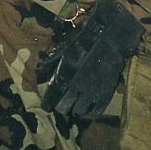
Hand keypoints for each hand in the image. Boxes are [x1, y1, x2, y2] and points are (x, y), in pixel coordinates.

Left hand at [40, 0, 145, 116]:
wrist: (110, 38)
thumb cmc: (86, 40)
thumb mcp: (66, 48)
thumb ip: (52, 61)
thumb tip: (39, 71)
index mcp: (66, 73)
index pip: (53, 94)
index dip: (48, 102)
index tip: (46, 107)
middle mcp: (77, 85)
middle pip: (65, 106)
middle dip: (61, 107)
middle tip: (61, 107)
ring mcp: (92, 90)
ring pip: (79, 110)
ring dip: (75, 109)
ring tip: (75, 106)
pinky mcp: (106, 92)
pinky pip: (97, 109)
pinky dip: (91, 111)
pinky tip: (88, 108)